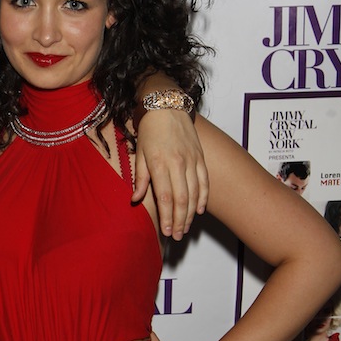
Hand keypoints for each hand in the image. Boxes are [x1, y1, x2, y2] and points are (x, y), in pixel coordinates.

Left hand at [132, 111, 207, 239]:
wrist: (166, 105)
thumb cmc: (150, 130)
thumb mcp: (139, 153)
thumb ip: (140, 178)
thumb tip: (136, 199)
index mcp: (159, 164)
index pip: (165, 198)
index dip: (167, 217)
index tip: (166, 232)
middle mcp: (178, 164)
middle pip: (181, 199)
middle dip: (179, 221)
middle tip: (177, 235)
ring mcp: (191, 160)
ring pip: (194, 193)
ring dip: (191, 214)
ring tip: (186, 228)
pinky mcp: (200, 157)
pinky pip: (204, 182)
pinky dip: (203, 198)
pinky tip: (199, 211)